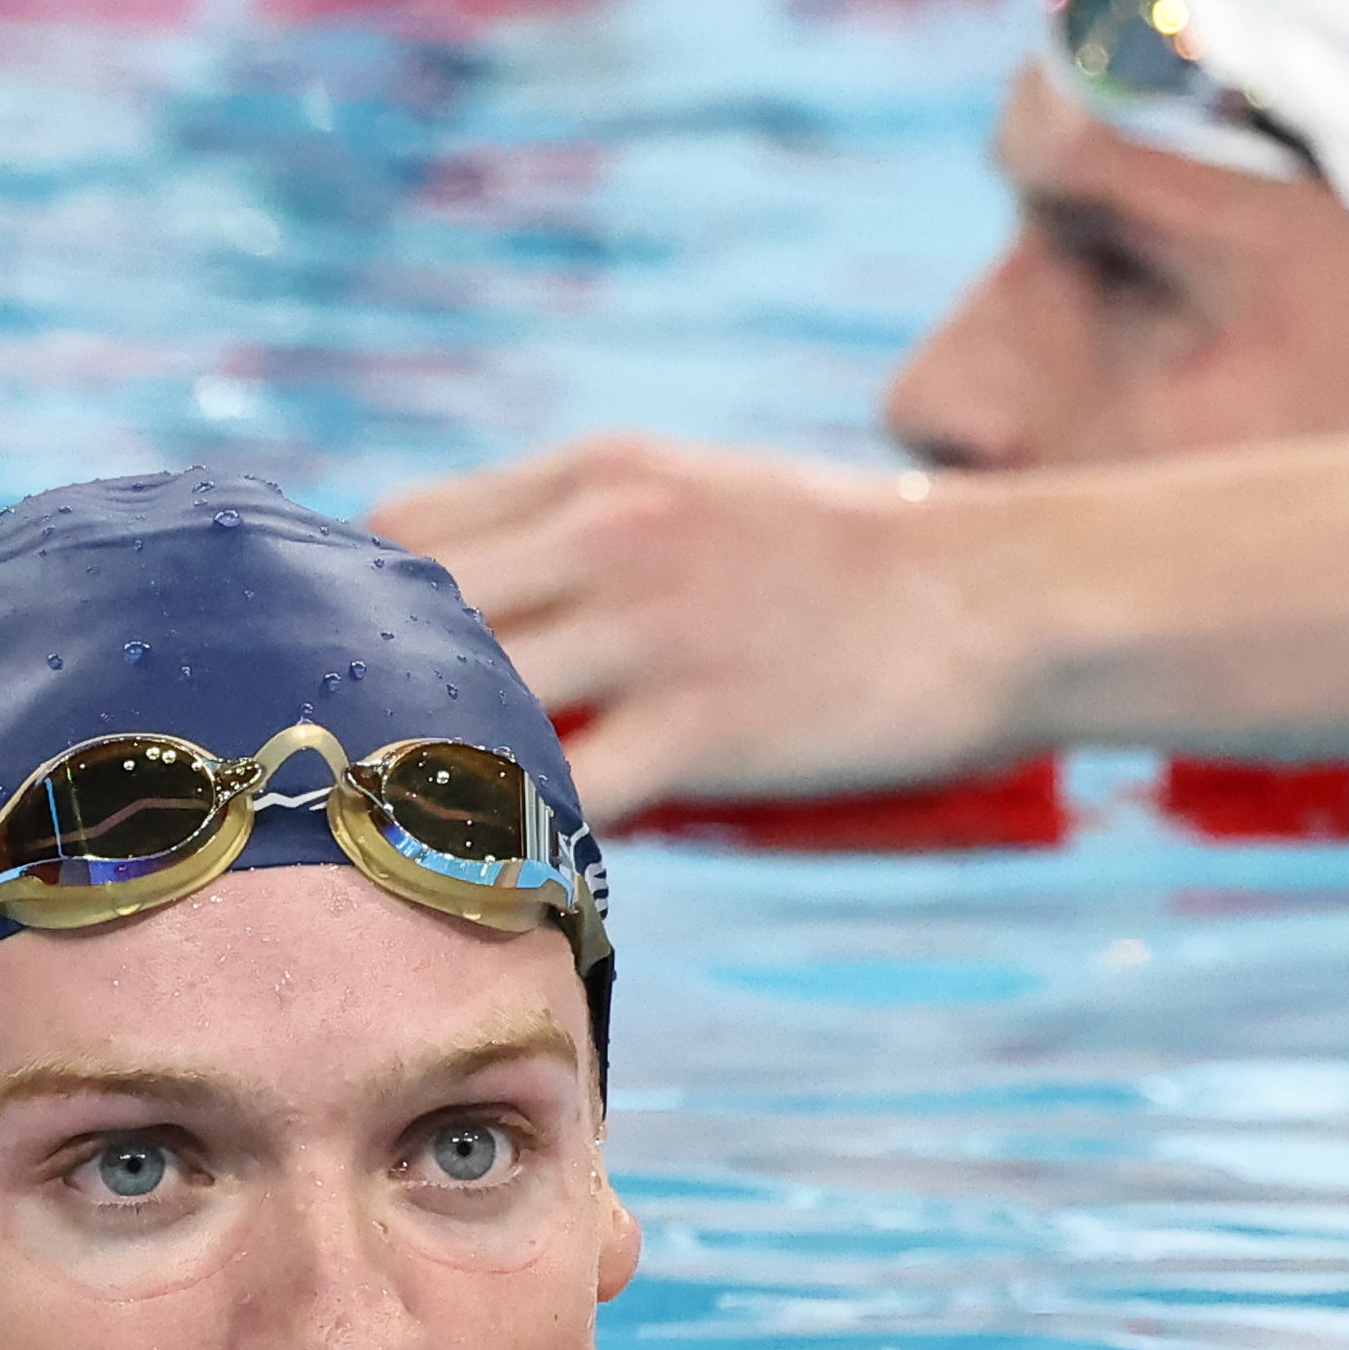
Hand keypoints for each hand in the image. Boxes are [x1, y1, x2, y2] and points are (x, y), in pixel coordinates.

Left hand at [369, 435, 1036, 816]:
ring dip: (424, 776)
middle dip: (356, 696)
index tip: (345, 678)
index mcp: (601, 472)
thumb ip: (589, 528)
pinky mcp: (705, 727)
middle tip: (336, 775)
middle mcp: (609, 534)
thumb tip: (484, 603)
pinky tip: (497, 877)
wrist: (1012, 597)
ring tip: (396, 841)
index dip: (353, 610)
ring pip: (468, 706)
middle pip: (408, 614)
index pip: (404, 528)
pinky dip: (516, 840)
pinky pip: (561, 798)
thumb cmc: (856, 560)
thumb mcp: (704, 492)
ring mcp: (655, 630)